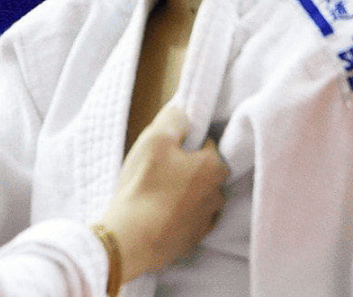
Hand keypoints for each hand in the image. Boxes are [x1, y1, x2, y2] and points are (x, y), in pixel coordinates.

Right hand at [97, 102, 227, 282]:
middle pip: (202, 168)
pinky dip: (176, 209)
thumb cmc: (145, 184)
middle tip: (157, 165)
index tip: (166, 145)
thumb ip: (174, 119)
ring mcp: (207, 220)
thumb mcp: (155, 138)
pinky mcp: (193, 238)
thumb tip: (184, 114)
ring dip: (181, 188)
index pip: (206, 142)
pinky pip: (188, 214)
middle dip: (184, 164)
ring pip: (196, 192)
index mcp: (214, 167)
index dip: (184, 140)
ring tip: (154, 188)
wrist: (133, 237)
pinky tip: (157, 208)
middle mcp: (218, 194)